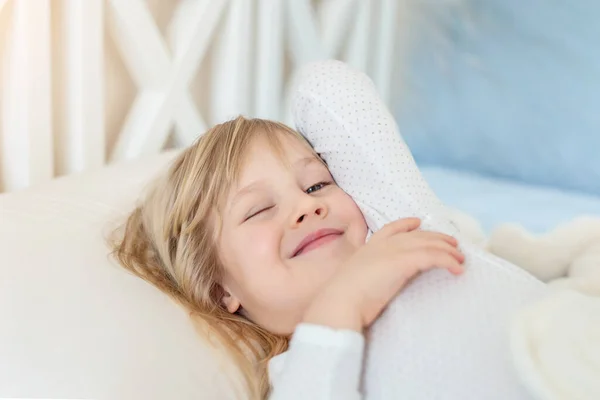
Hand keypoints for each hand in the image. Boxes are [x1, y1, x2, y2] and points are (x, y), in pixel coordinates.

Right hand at [303, 218, 464, 330]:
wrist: (341, 300)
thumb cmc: (344, 297)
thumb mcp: (355, 279)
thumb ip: (368, 275)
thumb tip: (376, 282)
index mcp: (369, 247)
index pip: (391, 228)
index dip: (406, 224)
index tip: (418, 222)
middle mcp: (383, 244)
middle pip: (417, 235)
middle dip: (437, 237)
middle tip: (453, 243)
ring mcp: (394, 251)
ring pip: (429, 244)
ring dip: (448, 250)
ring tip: (460, 258)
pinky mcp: (405, 261)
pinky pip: (434, 257)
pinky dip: (449, 261)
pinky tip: (458, 269)